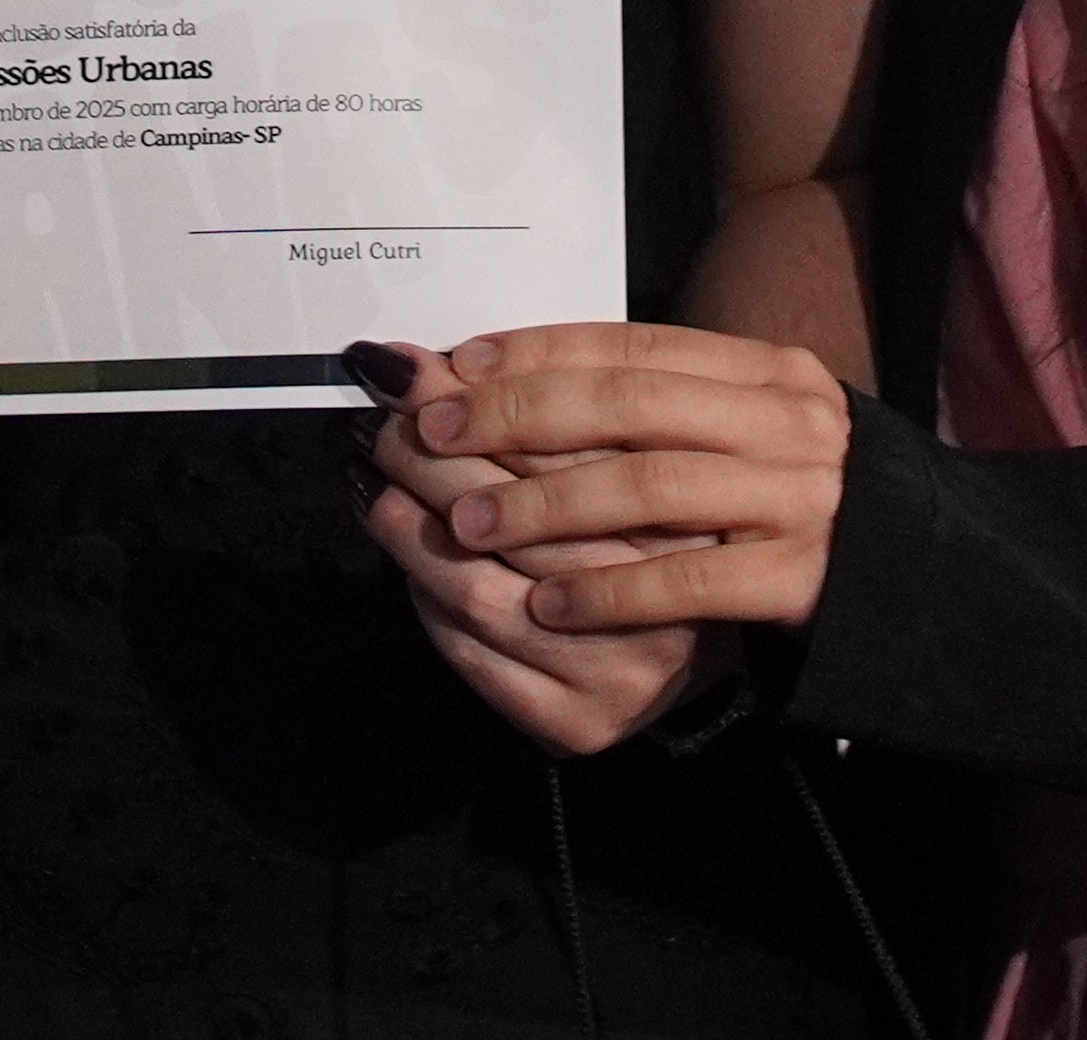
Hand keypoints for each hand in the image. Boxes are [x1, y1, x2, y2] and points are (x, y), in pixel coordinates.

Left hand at [356, 343, 717, 752]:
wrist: (696, 655)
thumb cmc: (655, 534)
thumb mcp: (634, 455)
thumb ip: (555, 413)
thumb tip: (427, 368)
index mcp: (702, 499)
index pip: (588, 433)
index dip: (494, 396)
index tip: (428, 371)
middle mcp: (675, 586)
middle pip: (526, 508)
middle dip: (439, 456)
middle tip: (391, 421)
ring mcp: (628, 662)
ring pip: (483, 586)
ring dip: (415, 529)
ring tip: (384, 487)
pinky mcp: (581, 719)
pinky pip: (477, 651)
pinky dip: (429, 603)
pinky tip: (415, 568)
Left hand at [397, 322, 851, 639]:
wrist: (919, 581)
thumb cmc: (797, 501)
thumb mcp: (743, 428)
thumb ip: (656, 405)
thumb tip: (509, 379)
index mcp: (768, 370)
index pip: (634, 348)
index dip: (538, 351)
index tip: (457, 364)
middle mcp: (788, 421)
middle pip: (629, 406)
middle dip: (517, 414)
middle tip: (431, 432)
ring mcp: (801, 499)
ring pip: (650, 487)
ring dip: (544, 504)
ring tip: (464, 524)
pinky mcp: (803, 580)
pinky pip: (688, 581)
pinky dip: (608, 591)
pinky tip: (545, 603)